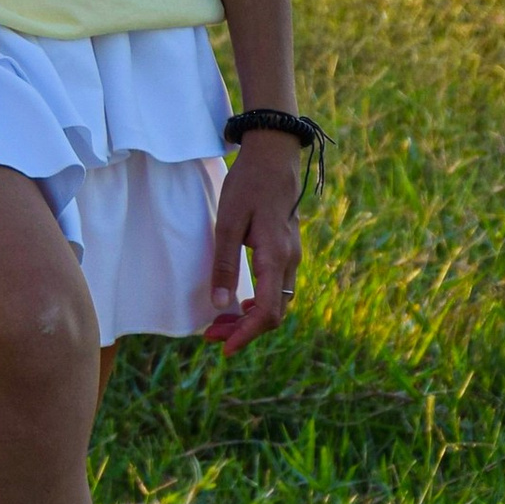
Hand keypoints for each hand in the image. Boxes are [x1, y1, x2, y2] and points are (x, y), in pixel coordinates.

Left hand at [202, 132, 302, 351]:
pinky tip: (240, 302)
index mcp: (276, 258)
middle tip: (212, 336)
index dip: (245, 335)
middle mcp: (290, 262)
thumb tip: (220, 305)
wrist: (274, 155)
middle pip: (273, 313)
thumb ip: (224, 264)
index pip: (266, 313)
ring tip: (221, 322)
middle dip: (244, 330)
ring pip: (277, 302)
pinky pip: (278, 288)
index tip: (223, 347)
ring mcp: (292, 256)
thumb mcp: (228, 222)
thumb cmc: (249, 184)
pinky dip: (259, 303)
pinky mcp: (288, 250)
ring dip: (250, 318)